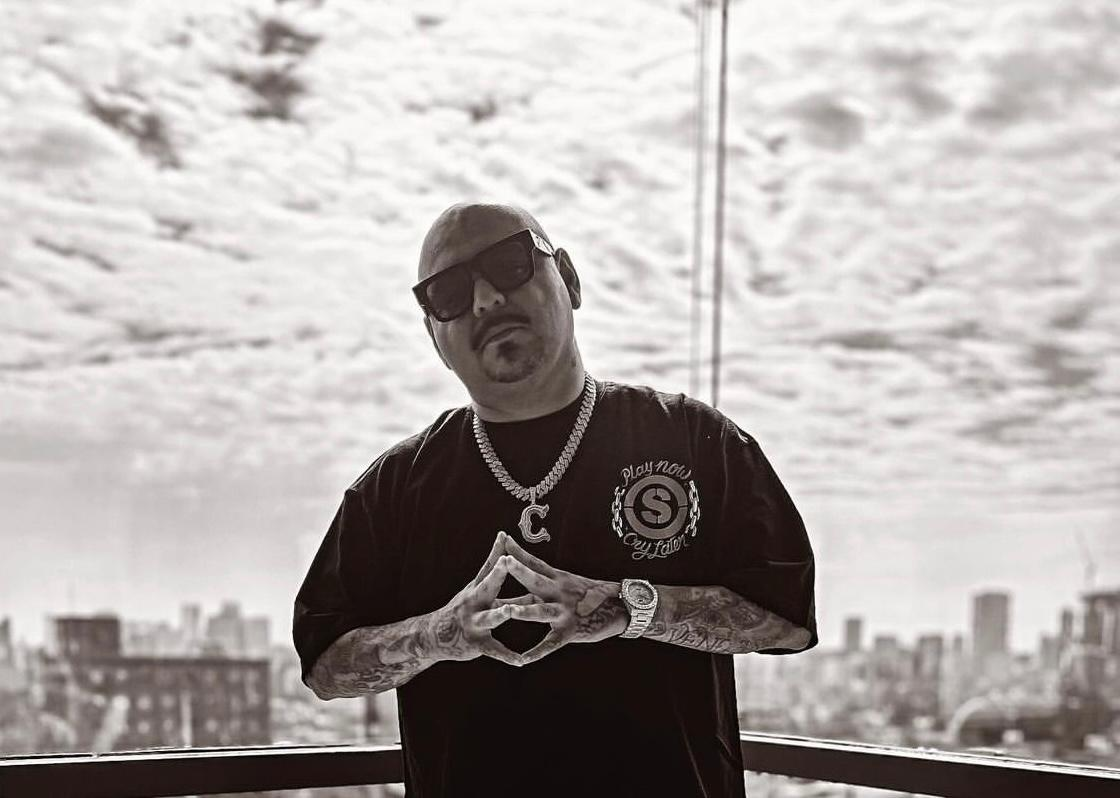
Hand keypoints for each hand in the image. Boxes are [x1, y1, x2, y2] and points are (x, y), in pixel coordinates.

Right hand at [431, 532, 522, 666]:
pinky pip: (494, 649)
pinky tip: (521, 661)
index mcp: (477, 589)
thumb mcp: (479, 596)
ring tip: (510, 610)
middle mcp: (473, 602)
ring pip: (489, 617)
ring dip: (500, 614)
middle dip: (498, 574)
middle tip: (507, 561)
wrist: (433, 636)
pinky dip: (508, 656)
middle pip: (487, 586)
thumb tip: (520, 573)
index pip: (488, 567)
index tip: (504, 534)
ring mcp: (473, 622)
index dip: (496, 551)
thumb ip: (500, 587)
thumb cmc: (463, 611)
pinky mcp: (476, 643)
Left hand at [497, 534, 627, 665]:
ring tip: (508, 611)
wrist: (623, 607)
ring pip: (541, 611)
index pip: (536, 563)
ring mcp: (565, 612)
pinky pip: (551, 643)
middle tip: (502, 561)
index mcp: (559, 579)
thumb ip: (549, 581)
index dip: (519, 551)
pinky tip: (523, 659)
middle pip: (536, 580)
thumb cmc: (593, 595)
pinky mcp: (570, 632)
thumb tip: (528, 571)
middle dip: (519, 571)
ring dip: (524, 612)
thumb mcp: (570, 583)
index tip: (502, 539)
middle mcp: (560, 593)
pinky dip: (537, 652)